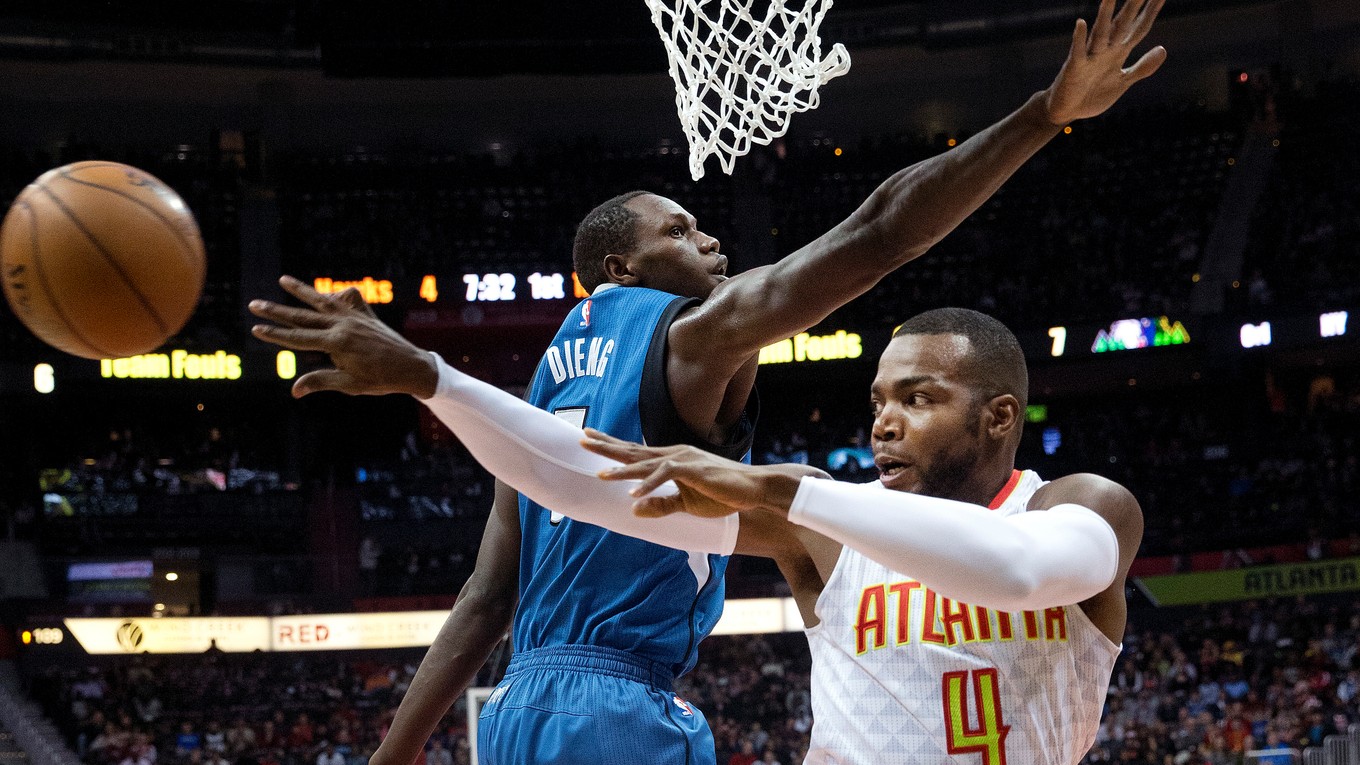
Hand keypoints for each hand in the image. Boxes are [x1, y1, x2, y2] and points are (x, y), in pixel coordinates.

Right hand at [249, 275, 437, 398]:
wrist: (412, 366)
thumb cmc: (382, 379)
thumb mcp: (350, 384)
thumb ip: (321, 382)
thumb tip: (294, 391)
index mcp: (337, 343)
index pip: (298, 337)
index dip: (275, 334)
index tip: (255, 328)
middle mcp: (344, 324)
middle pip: (303, 315)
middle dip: (276, 310)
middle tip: (254, 303)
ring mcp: (355, 316)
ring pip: (322, 300)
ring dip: (301, 290)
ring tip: (282, 279)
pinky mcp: (366, 314)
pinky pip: (349, 299)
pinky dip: (337, 295)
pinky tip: (330, 295)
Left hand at [581, 429, 820, 517]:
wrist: (754, 489)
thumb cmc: (723, 494)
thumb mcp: (687, 504)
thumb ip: (661, 506)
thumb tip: (634, 510)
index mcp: (672, 459)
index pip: (636, 452)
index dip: (612, 447)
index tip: (590, 440)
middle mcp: (674, 454)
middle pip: (634, 450)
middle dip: (607, 447)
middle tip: (582, 440)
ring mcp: (684, 460)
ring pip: (646, 464)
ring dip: (623, 470)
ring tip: (600, 476)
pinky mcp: (694, 470)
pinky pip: (666, 477)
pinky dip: (649, 485)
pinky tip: (634, 494)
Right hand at [1042, 0, 1167, 124]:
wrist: (1066, 111)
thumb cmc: (1093, 95)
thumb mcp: (1123, 81)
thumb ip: (1142, 67)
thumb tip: (1163, 49)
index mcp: (1118, 52)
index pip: (1138, 28)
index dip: (1151, 12)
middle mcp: (1105, 50)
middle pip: (1122, 24)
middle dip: (1133, 6)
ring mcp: (1089, 57)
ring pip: (1100, 33)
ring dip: (1105, 15)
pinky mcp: (1074, 68)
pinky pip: (1077, 52)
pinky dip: (1079, 38)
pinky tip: (1081, 23)